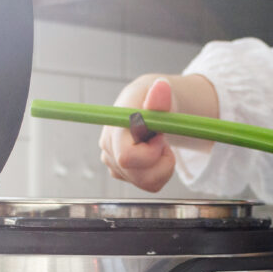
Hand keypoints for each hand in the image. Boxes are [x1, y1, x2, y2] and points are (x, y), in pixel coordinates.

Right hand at [99, 75, 176, 191]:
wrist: (147, 108)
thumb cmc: (152, 101)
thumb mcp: (158, 97)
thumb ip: (159, 98)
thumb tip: (161, 86)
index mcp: (115, 130)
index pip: (127, 157)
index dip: (149, 153)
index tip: (160, 137)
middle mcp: (109, 149)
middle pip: (140, 176)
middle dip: (160, 162)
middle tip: (163, 140)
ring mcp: (114, 164)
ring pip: (147, 184)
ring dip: (162, 167)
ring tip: (160, 145)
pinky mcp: (122, 174)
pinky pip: (149, 185)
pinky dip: (159, 173)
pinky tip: (155, 155)